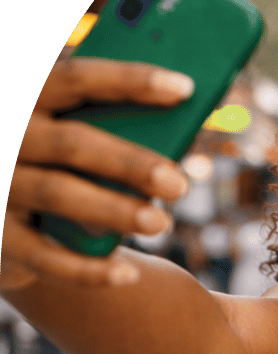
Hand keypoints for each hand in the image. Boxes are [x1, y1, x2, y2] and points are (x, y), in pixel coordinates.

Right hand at [1, 57, 193, 289]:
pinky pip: (42, 256)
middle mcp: (6, 136)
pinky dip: (87, 269)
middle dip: (129, 162)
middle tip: (178, 184)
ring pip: (58, 194)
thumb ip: (110, 126)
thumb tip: (180, 129)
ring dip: (114, 211)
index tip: (184, 87)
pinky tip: (128, 274)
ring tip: (160, 223)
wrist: (3, 215)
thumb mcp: (68, 134)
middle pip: (71, 143)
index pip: (77, 78)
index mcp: (27, 95)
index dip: (130, 80)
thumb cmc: (55, 163)